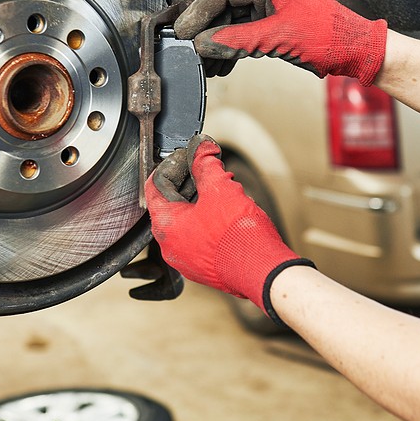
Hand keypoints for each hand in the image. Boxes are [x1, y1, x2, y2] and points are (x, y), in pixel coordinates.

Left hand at [145, 134, 313, 322]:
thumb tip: (201, 148)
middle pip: (173, 203)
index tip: (191, 154)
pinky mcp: (205, 267)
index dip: (173, 164)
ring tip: (227, 191)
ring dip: (204, 202)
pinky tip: (230, 214)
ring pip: (189, 221)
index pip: (156, 185)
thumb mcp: (221, 189)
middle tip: (211, 169)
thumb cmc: (239, 236)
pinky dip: (211, 221)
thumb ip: (206, 164)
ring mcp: (188, 259)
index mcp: (167, 225)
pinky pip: (201, 238)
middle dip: (192, 182)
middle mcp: (171, 246)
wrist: (263, 272)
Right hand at [174, 0, 387, 80]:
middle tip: (188, 50)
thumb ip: (238, 41)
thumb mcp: (278, 37)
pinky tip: (221, 67)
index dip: (199, 11)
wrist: (357, 52)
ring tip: (203, 65)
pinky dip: (231, 52)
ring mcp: (270, 13)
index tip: (183, 31)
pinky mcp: (274, 31)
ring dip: (216, 45)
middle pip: (223, 9)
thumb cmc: (328, 36)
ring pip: (232, 26)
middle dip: (206, 31)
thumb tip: (204, 44)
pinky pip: (244, 38)